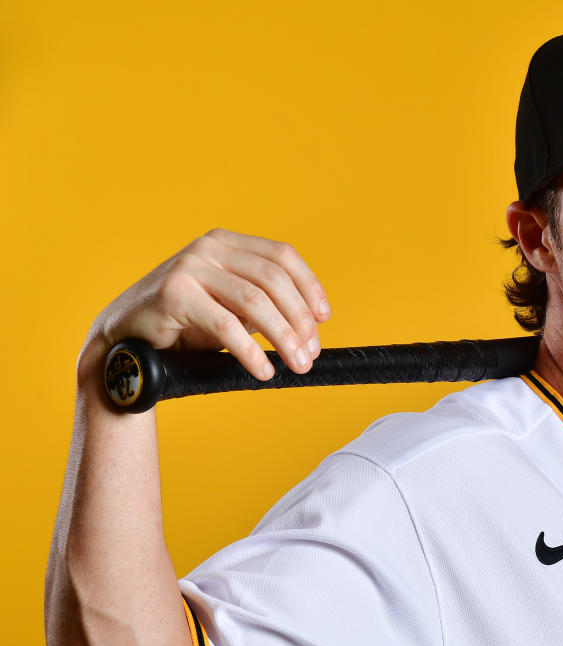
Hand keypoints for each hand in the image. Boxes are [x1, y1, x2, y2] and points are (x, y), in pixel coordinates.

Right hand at [80, 228, 330, 384]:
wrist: (124, 339)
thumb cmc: (183, 324)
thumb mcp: (231, 307)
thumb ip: (263, 305)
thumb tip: (310, 323)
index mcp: (227, 243)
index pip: (282, 256)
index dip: (310, 286)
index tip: (324, 318)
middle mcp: (210, 247)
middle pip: (274, 280)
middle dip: (300, 320)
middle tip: (312, 353)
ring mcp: (190, 266)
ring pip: (255, 303)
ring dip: (284, 338)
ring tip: (298, 364)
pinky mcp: (174, 293)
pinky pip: (227, 325)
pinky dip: (251, 352)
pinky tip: (263, 371)